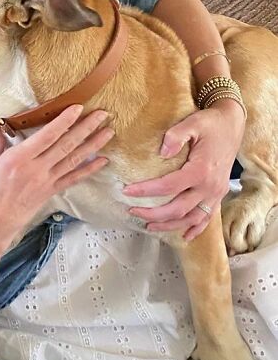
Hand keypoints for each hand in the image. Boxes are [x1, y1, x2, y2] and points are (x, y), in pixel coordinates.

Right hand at [0, 104, 113, 252]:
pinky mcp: (51, 191)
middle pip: (66, 145)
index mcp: (19, 158)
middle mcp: (36, 169)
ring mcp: (47, 181)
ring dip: (93, 145)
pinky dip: (90, 169)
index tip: (78, 107)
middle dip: (86, 128)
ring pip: (74, 159)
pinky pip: (74, 178)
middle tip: (103, 114)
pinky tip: (103, 160)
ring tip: (108, 132)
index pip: (47, 135)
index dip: (64, 121)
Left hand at [123, 99, 244, 241]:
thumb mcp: (192, 123)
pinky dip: (195, 228)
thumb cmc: (209, 124)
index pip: (168, 186)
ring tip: (148, 225)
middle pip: (178, 209)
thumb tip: (162, 153)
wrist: (232, 125)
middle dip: (152, 213)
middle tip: (131, 210)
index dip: (146, 191)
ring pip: (191, 218)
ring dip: (169, 225)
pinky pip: (207, 217)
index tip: (126, 191)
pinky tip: (184, 236)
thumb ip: (175, 136)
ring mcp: (216, 193)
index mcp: (201, 170)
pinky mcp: (218, 195)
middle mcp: (210, 186)